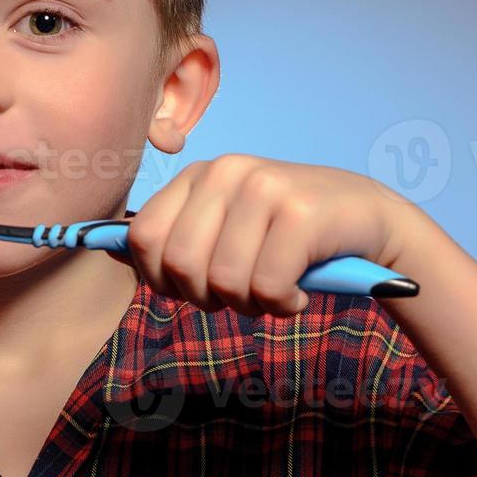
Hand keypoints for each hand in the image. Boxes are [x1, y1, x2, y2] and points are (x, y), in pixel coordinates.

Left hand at [113, 153, 414, 317]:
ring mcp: (264, 188)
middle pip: (178, 265)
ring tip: (275, 292)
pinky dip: (282, 306)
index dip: (161, 281)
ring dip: (250, 305)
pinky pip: (266, 287)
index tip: (196, 290)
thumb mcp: (229, 226)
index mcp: (200, 175)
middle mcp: (227, 171)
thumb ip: (179, 236)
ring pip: (223, 281)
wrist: (370, 220)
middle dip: (207, 298)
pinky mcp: (300, 213)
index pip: (142, 239)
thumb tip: (105, 252)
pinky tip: (298, 294)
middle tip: (242, 296)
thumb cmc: (291, 236)